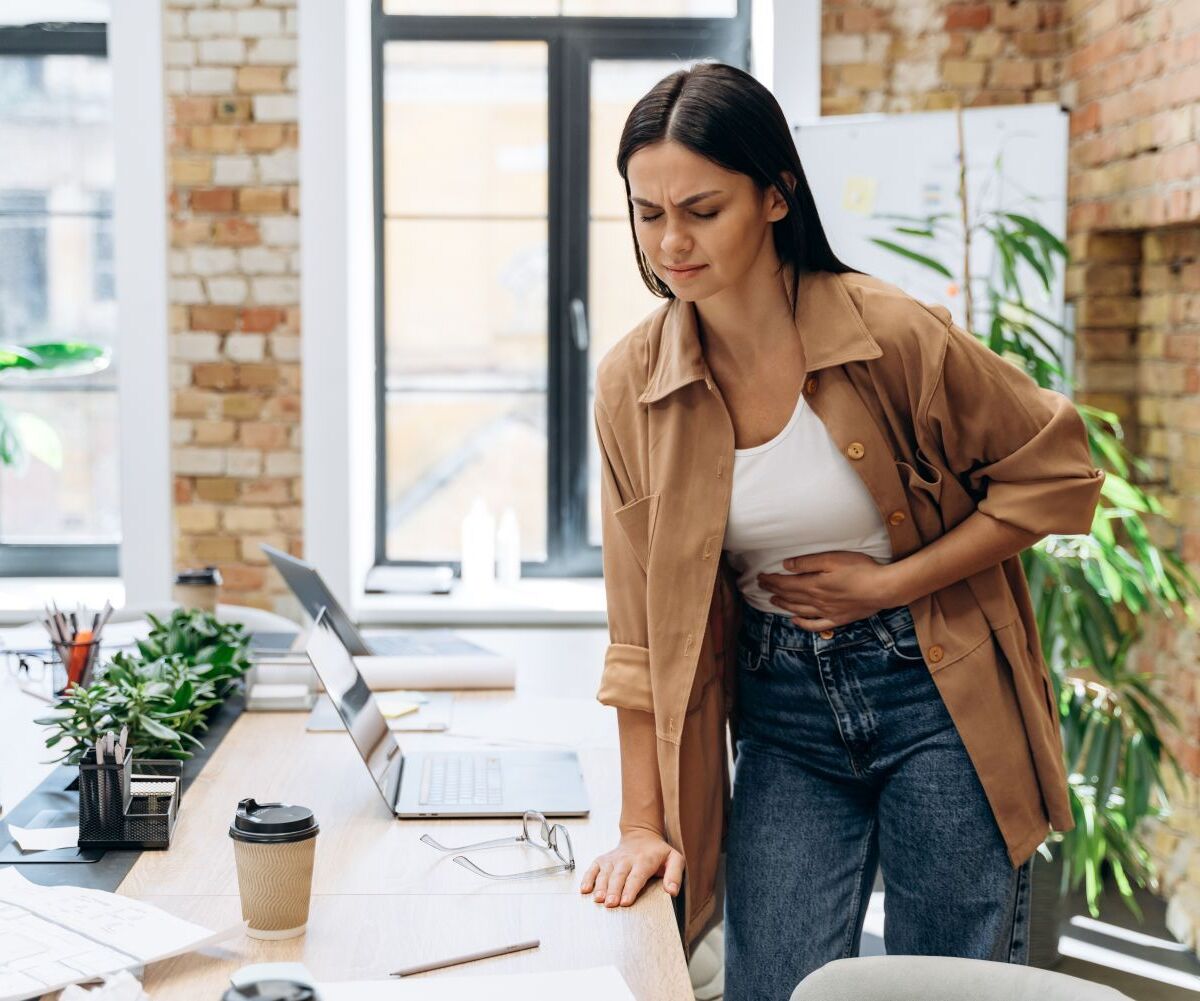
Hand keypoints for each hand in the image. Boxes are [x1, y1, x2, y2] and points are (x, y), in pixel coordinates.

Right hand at [579, 829, 684, 907]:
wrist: (641, 835)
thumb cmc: (658, 852)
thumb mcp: (675, 859)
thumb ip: (675, 875)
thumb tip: (672, 891)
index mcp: (644, 860)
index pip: (637, 876)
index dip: (631, 889)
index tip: (626, 901)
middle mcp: (627, 859)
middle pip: (619, 876)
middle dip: (614, 890)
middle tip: (610, 904)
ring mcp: (613, 859)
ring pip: (605, 873)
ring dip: (600, 886)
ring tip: (598, 899)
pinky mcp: (603, 860)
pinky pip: (593, 868)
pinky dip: (588, 878)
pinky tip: (584, 889)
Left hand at [757, 551, 900, 630]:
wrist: (883, 589)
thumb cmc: (860, 569)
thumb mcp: (832, 559)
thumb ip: (807, 563)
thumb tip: (786, 566)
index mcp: (814, 585)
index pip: (785, 584)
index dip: (771, 581)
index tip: (761, 577)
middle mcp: (817, 601)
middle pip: (790, 597)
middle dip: (774, 591)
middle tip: (762, 587)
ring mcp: (827, 612)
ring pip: (799, 610)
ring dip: (784, 605)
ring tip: (773, 600)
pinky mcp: (838, 619)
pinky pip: (816, 625)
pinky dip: (803, 623)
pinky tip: (795, 620)